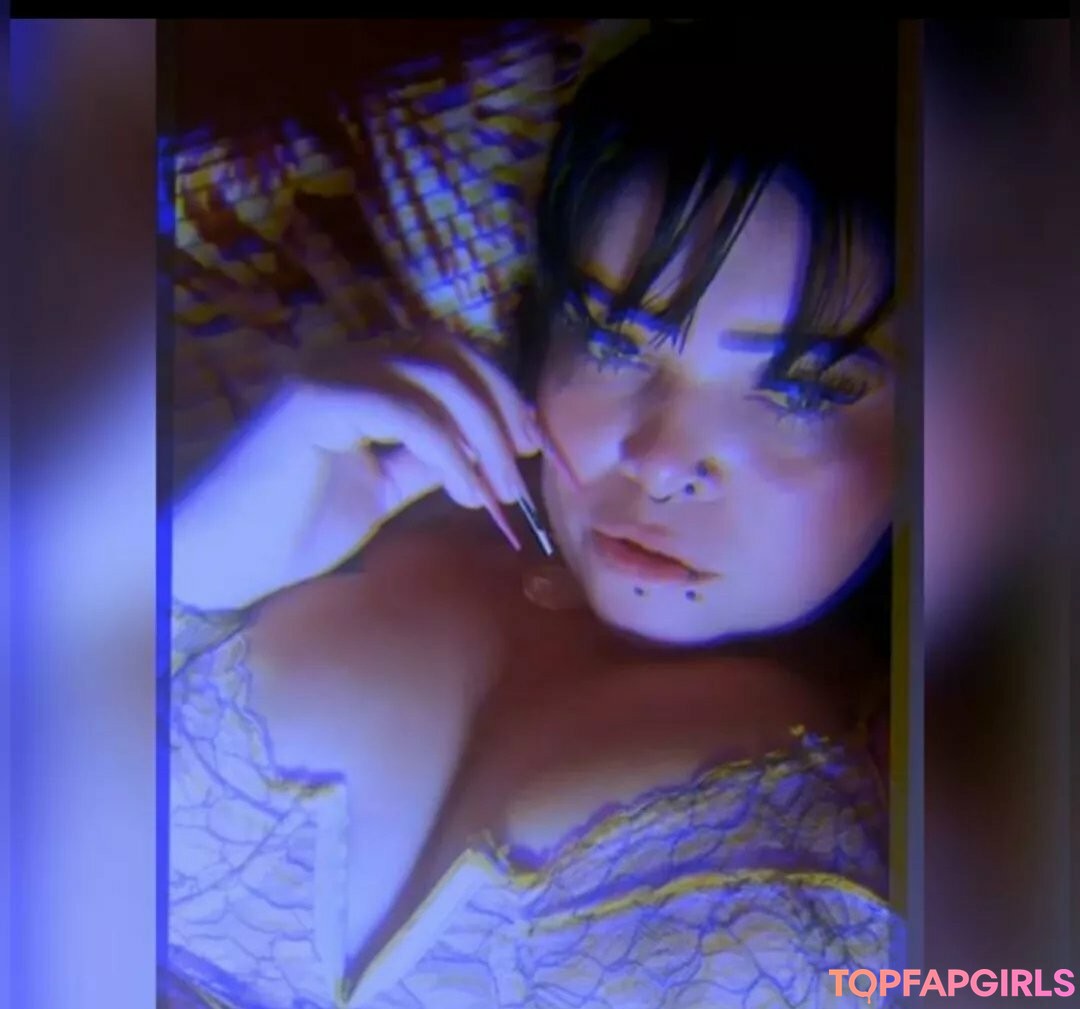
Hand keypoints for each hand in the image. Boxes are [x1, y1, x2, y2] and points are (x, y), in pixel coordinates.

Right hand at [173, 333, 540, 610]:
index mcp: (363, 375)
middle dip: (500, 404)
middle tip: (524, 461)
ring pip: (433, 374)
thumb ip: (429, 460)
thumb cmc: (295, 528)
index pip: (447, 355)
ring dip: (482, 430)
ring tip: (500, 488)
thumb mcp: (384, 489)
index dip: (497, 390)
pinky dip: (447, 448)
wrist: (224, 560)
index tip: (531, 440)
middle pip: (449, 352)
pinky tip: (465, 489)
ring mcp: (327, 374)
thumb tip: (488, 452)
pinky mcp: (312, 402)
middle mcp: (345, 360)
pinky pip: (404, 410)